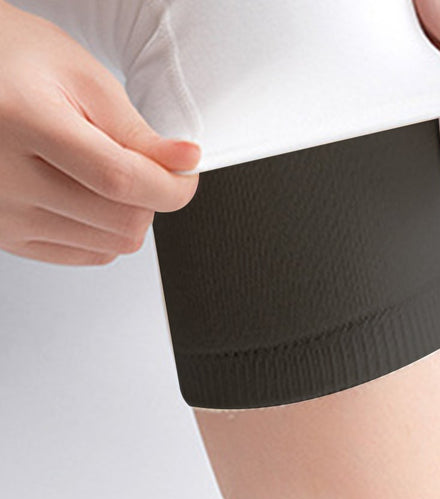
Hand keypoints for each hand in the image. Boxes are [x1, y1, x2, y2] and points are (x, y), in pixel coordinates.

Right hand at [0, 1, 201, 265]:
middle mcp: (4, 179)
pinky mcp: (9, 238)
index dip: (170, 186)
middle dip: (153, 198)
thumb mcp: (83, 79)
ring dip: (130, 214)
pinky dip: (107, 231)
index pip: (120, 179)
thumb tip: (184, 163)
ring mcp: (4, 216)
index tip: (186, 176)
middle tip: (145, 167)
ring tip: (108, 175)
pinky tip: (92, 197)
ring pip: (112, 245)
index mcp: (23, 122)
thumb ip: (136, 130)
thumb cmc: (18, 66)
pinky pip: (89, 255)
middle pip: (122, 222)